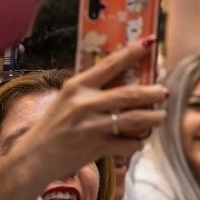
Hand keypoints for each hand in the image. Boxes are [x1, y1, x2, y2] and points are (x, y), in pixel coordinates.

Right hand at [0, 38, 167, 199]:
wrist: (34, 158)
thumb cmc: (54, 126)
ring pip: (135, 118)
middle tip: (165, 92)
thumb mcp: (67, 100)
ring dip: (153, 117)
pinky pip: (128, 143)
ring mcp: (91, 126)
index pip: (110, 64)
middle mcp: (84, 103)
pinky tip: (139, 140)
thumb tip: (127, 81)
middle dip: (153, 92)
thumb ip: (92, 90)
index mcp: (77, 86)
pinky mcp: (96, 147)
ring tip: (161, 116)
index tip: (150, 42)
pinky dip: (138, 142)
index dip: (133, 52)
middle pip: (130, 93)